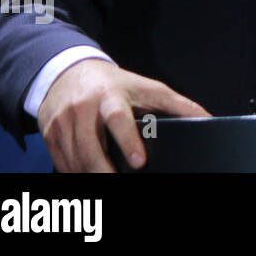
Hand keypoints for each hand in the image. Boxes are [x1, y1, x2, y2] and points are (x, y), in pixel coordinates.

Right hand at [37, 58, 210, 171]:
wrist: (67, 72)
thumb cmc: (115, 84)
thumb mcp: (147, 87)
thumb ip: (177, 104)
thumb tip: (207, 119)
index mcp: (110, 95)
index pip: (118, 118)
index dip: (128, 141)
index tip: (140, 162)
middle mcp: (83, 108)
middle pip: (90, 146)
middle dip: (103, 170)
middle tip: (117, 183)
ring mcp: (63, 121)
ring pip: (74, 159)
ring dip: (89, 175)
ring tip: (106, 183)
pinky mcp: (49, 134)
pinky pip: (61, 161)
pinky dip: (74, 173)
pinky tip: (87, 177)